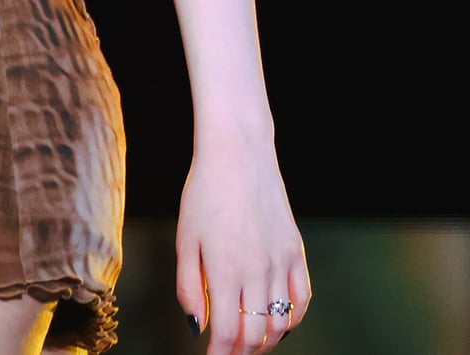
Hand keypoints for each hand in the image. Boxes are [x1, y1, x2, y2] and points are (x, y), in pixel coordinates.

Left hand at [176, 145, 310, 350]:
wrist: (238, 153)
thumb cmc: (204, 192)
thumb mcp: (185, 238)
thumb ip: (187, 286)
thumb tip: (197, 327)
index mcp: (224, 270)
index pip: (228, 334)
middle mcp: (257, 271)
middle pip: (255, 335)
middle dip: (241, 353)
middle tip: (227, 354)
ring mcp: (280, 262)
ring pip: (280, 324)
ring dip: (265, 342)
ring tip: (249, 343)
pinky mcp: (296, 250)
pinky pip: (302, 300)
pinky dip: (292, 321)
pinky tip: (278, 324)